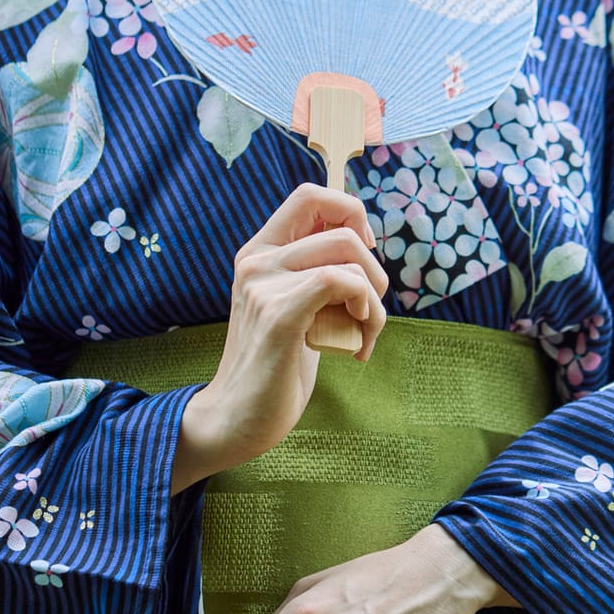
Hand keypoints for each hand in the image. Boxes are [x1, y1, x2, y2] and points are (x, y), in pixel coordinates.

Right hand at [173, 183, 388, 492]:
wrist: (238, 418)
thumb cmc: (276, 366)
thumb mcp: (296, 307)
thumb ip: (315, 273)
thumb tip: (362, 243)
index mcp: (259, 252)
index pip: (310, 195)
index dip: (349, 214)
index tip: (361, 258)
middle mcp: (257, 261)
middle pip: (344, 229)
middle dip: (375, 272)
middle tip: (367, 315)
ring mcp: (264, 285)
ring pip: (350, 259)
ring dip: (375, 301)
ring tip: (363, 337)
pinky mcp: (279, 315)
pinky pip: (343, 283)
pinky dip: (367, 312)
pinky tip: (358, 347)